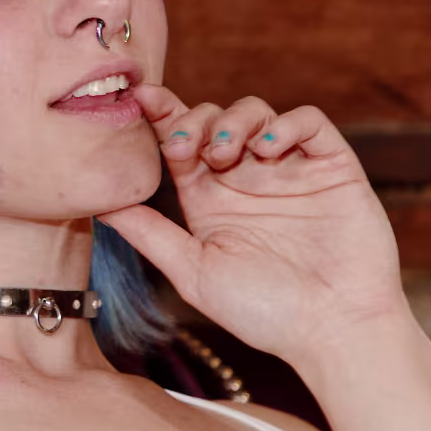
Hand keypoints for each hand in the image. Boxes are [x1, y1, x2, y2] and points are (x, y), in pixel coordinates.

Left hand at [97, 84, 407, 367]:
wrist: (335, 331)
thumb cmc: (264, 312)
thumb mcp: (192, 270)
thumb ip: (148, 233)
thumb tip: (96, 204)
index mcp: (209, 199)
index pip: (179, 142)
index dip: (161, 116)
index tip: (139, 99)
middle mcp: (246, 178)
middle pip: (213, 118)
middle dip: (194, 120)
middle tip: (188, 148)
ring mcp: (289, 170)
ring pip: (256, 111)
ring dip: (234, 120)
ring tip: (225, 152)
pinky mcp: (332, 167)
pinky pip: (309, 122)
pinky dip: (286, 124)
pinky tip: (269, 150)